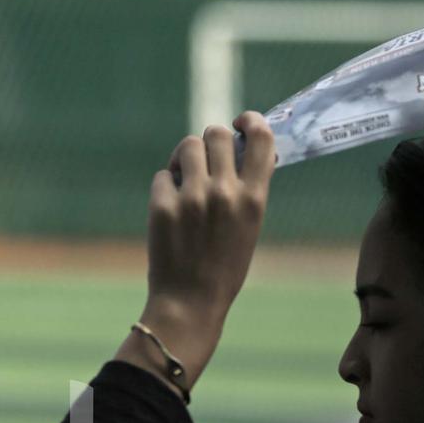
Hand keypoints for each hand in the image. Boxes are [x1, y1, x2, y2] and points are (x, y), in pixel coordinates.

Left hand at [123, 112, 275, 389]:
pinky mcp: (162, 205)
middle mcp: (224, 192)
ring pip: (186, 147)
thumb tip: (239, 147)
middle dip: (210, 141)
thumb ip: (248, 187)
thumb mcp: (250, 226)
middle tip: (205, 158)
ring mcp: (191, 198)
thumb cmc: (224, 266)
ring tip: (186, 179)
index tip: (241, 122)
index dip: (250, 121)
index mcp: (254, 198)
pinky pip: (163, 175)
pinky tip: (170, 208)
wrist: (190, 301)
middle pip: (216, 133)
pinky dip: (166, 186)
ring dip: (185, 158)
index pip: (261, 136)